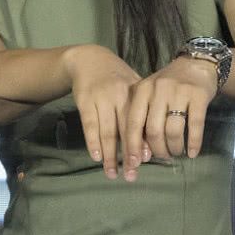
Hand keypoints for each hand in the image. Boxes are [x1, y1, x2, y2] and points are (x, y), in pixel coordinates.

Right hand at [65, 44, 143, 179]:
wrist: (88, 59)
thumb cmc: (116, 77)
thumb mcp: (133, 85)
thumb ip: (142, 110)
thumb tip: (151, 143)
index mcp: (134, 92)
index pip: (140, 122)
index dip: (142, 143)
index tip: (146, 162)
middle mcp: (118, 95)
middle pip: (125, 130)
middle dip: (129, 154)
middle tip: (132, 175)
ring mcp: (100, 98)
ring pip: (107, 131)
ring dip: (110, 155)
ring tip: (113, 173)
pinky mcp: (84, 100)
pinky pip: (89, 125)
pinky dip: (93, 142)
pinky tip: (97, 157)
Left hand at [123, 56, 217, 179]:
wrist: (196, 65)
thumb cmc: (169, 84)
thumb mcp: (150, 92)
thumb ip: (143, 114)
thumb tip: (139, 150)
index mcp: (142, 90)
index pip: (132, 122)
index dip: (132, 145)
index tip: (133, 163)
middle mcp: (158, 90)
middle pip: (153, 129)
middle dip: (157, 149)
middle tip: (162, 157)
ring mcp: (179, 92)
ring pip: (173, 130)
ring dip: (174, 147)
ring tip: (176, 152)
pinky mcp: (198, 95)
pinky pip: (195, 125)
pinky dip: (193, 142)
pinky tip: (192, 152)